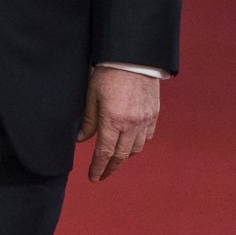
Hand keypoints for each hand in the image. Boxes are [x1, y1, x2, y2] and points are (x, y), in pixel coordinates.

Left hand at [77, 66, 159, 180]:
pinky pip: (148, 137)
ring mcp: (145, 120)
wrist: (134, 57)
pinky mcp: (154, 114)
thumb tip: (81, 139)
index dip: (98, 167)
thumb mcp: (91, 94)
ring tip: (115, 159)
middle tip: (102, 174)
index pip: (104, 152)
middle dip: (111, 167)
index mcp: (113, 120)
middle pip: (121, 155)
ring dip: (125, 156)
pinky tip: (131, 144)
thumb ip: (88, 120)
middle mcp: (132, 124)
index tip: (93, 177)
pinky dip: (139, 144)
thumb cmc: (108, 72)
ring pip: (136, 148)